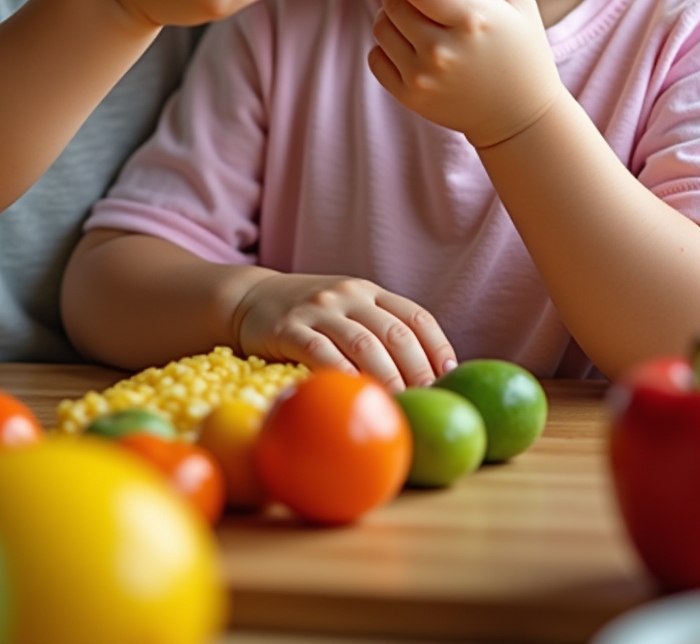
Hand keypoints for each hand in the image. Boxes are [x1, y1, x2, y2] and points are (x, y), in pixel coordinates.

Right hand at [233, 271, 456, 393]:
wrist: (248, 299)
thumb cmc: (309, 318)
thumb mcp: (347, 311)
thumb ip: (378, 332)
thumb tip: (426, 380)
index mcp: (369, 292)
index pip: (416, 317)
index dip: (438, 349)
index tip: (450, 380)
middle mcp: (349, 295)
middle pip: (396, 334)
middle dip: (418, 372)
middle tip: (428, 403)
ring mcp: (319, 309)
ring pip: (364, 344)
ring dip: (387, 379)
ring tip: (399, 406)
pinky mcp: (289, 327)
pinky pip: (321, 353)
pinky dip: (342, 376)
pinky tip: (353, 396)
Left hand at [369, 0, 565, 149]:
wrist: (520, 119)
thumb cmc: (524, 57)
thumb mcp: (522, 8)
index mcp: (471, 20)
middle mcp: (442, 49)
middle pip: (392, 1)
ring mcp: (423, 76)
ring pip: (380, 27)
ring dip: (390, 14)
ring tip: (415, 14)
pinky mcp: (409, 96)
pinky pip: (376, 57)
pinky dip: (386, 44)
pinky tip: (409, 42)